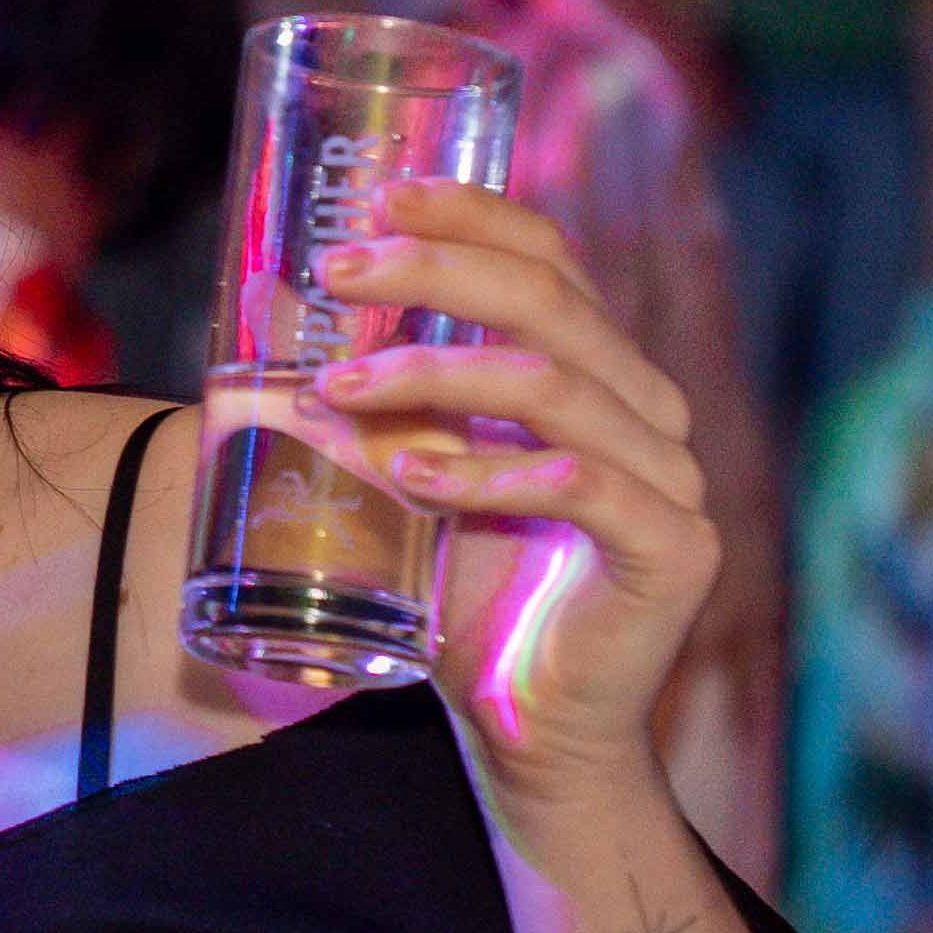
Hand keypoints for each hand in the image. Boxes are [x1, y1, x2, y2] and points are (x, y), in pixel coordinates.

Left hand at [299, 178, 719, 825]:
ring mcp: (672, 477)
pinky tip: (414, 477)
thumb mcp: (401, 480)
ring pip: (553, 383)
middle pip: (550, 300)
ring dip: (433, 377)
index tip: (380, 195)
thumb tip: (257, 322)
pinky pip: (578, 486)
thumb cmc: (469, 603)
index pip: (551, 259)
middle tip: (340, 272)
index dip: (472, 215)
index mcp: (599, 373)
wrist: (532, 736)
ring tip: (335, 390)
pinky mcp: (675, 549)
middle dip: (433, 275)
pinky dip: (486, 474)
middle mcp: (646, 409)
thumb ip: (358, 403)